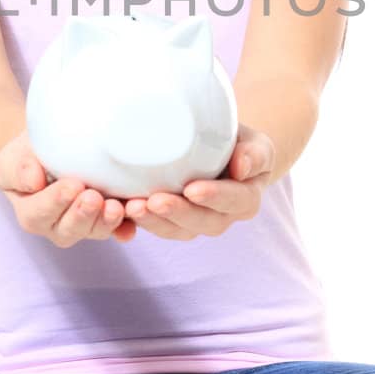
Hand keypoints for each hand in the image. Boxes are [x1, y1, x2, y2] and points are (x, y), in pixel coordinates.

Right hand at [0, 129, 136, 246]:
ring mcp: (83, 225)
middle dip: (83, 215)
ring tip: (116, 207)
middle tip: (94, 197)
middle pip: (68, 229)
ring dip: (106, 222)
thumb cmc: (30, 153)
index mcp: (31, 212)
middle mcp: (56, 225)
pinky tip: (132, 225)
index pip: (39, 213)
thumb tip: (32, 180)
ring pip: (94, 231)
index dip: (55, 202)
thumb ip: (19, 168)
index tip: (71, 186)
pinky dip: (125, 228)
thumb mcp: (17, 155)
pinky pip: (117, 230)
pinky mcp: (106, 220)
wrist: (53, 149)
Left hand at [123, 123, 274, 241]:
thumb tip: (242, 166)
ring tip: (132, 207)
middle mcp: (221, 217)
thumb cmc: (238, 144)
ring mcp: (194, 223)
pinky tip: (119, 213)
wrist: (218, 148)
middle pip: (202, 222)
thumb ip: (254, 153)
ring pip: (175, 230)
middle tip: (154, 201)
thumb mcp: (255, 143)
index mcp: (245, 199)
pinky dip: (136, 224)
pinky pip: (154, 227)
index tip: (193, 189)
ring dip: (153, 221)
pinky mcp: (170, 221)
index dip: (214, 197)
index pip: (234, 201)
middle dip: (177, 213)